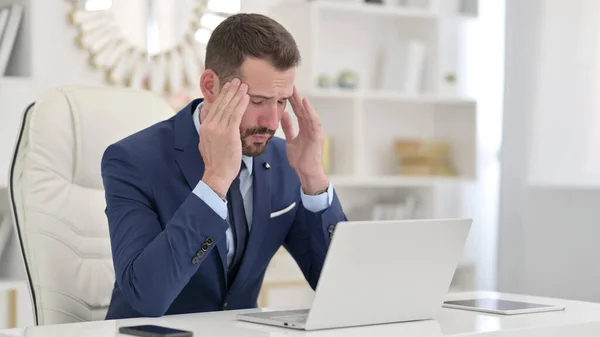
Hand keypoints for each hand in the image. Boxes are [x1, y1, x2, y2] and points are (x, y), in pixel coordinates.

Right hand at [199, 78, 249, 197]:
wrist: (217, 174)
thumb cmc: (216, 161)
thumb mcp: (206, 143)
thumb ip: (208, 128)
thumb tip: (208, 116)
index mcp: (205, 127)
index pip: (214, 106)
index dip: (221, 95)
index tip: (227, 86)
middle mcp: (210, 125)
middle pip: (221, 103)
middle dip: (229, 90)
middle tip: (236, 80)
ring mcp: (218, 128)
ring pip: (229, 107)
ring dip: (237, 94)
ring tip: (243, 85)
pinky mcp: (228, 133)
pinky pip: (236, 115)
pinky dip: (241, 104)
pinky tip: (246, 97)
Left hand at [282, 86, 328, 194]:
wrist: (307, 172)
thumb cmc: (300, 159)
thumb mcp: (291, 141)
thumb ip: (288, 128)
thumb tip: (284, 115)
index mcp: (305, 128)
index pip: (297, 110)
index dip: (291, 100)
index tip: (284, 89)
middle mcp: (311, 127)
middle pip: (302, 109)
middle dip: (296, 97)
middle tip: (289, 84)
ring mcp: (315, 130)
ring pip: (308, 112)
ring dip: (302, 101)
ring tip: (296, 90)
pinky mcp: (318, 135)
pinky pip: (314, 121)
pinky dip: (310, 111)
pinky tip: (305, 102)